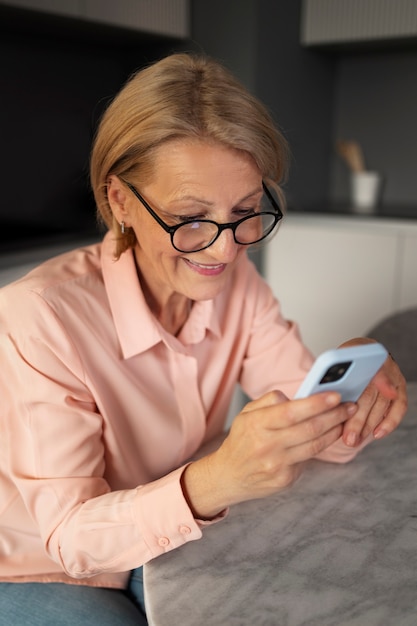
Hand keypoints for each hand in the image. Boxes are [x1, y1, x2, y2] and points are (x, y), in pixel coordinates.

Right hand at [181, 390, 356, 518]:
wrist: (228, 476)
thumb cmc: (241, 440)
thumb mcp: (246, 414)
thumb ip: (269, 401)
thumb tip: (296, 396)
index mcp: (255, 424)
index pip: (291, 412)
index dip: (317, 403)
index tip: (335, 395)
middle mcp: (266, 445)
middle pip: (309, 428)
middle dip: (334, 415)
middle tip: (350, 406)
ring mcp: (277, 465)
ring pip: (315, 445)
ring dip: (335, 430)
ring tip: (345, 419)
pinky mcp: (285, 480)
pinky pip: (309, 459)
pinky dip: (321, 445)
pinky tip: (330, 435)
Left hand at [338, 338, 407, 446]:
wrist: (361, 356)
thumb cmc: (342, 363)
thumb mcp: (332, 363)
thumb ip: (328, 375)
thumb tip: (314, 393)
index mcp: (361, 350)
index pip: (366, 365)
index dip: (376, 381)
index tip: (371, 397)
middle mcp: (382, 362)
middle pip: (371, 393)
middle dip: (358, 419)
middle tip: (348, 436)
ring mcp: (394, 376)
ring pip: (382, 404)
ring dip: (368, 426)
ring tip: (354, 440)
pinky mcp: (399, 389)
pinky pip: (398, 408)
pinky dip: (388, 423)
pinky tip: (377, 434)